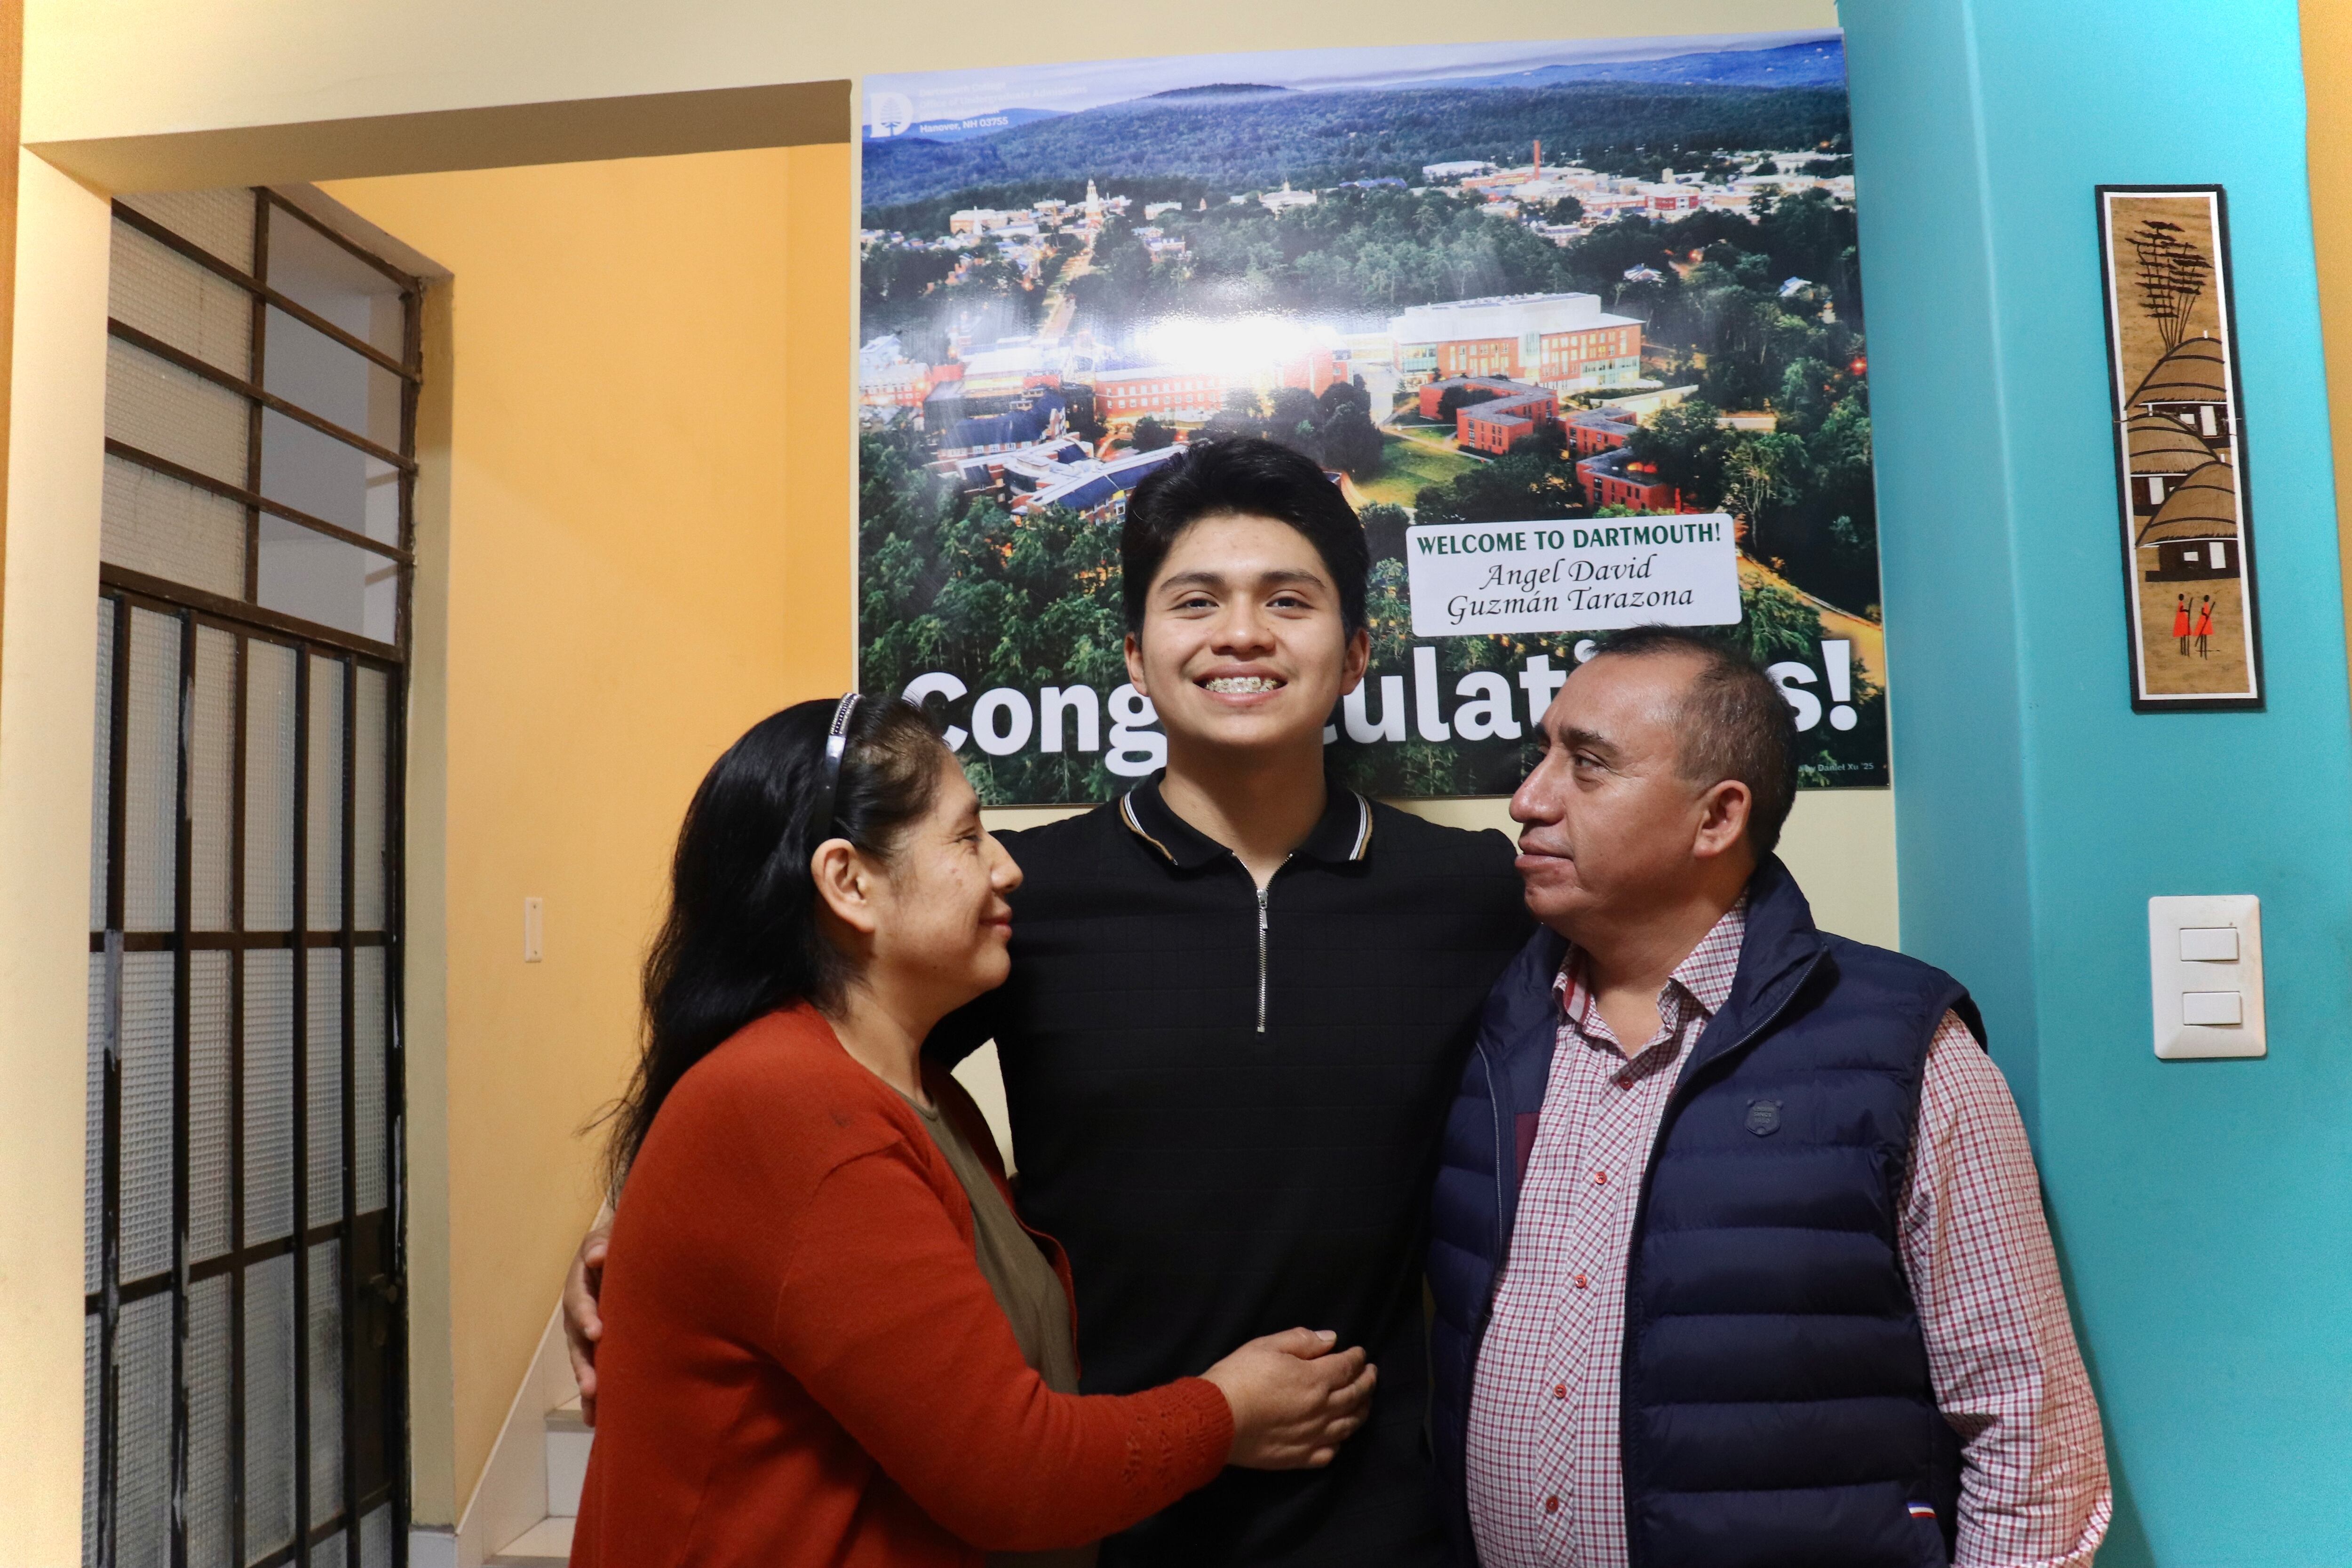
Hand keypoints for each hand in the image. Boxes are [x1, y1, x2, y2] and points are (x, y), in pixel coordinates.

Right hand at [563, 1218, 612, 1425]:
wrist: (636, 1247)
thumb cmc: (623, 1238)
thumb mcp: (611, 1235)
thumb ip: (602, 1243)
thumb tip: (596, 1256)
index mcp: (581, 1282)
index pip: (579, 1299)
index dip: (586, 1315)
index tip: (597, 1332)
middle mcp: (579, 1309)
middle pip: (576, 1340)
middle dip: (583, 1364)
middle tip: (591, 1386)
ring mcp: (588, 1328)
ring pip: (584, 1359)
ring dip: (588, 1383)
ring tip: (594, 1411)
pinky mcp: (601, 1343)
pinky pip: (596, 1366)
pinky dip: (596, 1390)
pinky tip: (597, 1418)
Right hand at [1199, 1328, 1375, 1469]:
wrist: (1216, 1419)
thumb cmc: (1239, 1377)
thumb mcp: (1267, 1346)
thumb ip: (1302, 1340)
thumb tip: (1331, 1339)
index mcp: (1315, 1379)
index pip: (1347, 1367)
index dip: (1357, 1358)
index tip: (1360, 1353)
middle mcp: (1321, 1409)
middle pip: (1355, 1396)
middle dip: (1367, 1382)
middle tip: (1372, 1373)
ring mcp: (1312, 1436)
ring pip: (1348, 1425)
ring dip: (1361, 1411)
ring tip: (1365, 1402)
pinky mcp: (1299, 1457)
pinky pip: (1329, 1452)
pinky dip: (1339, 1442)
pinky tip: (1338, 1436)